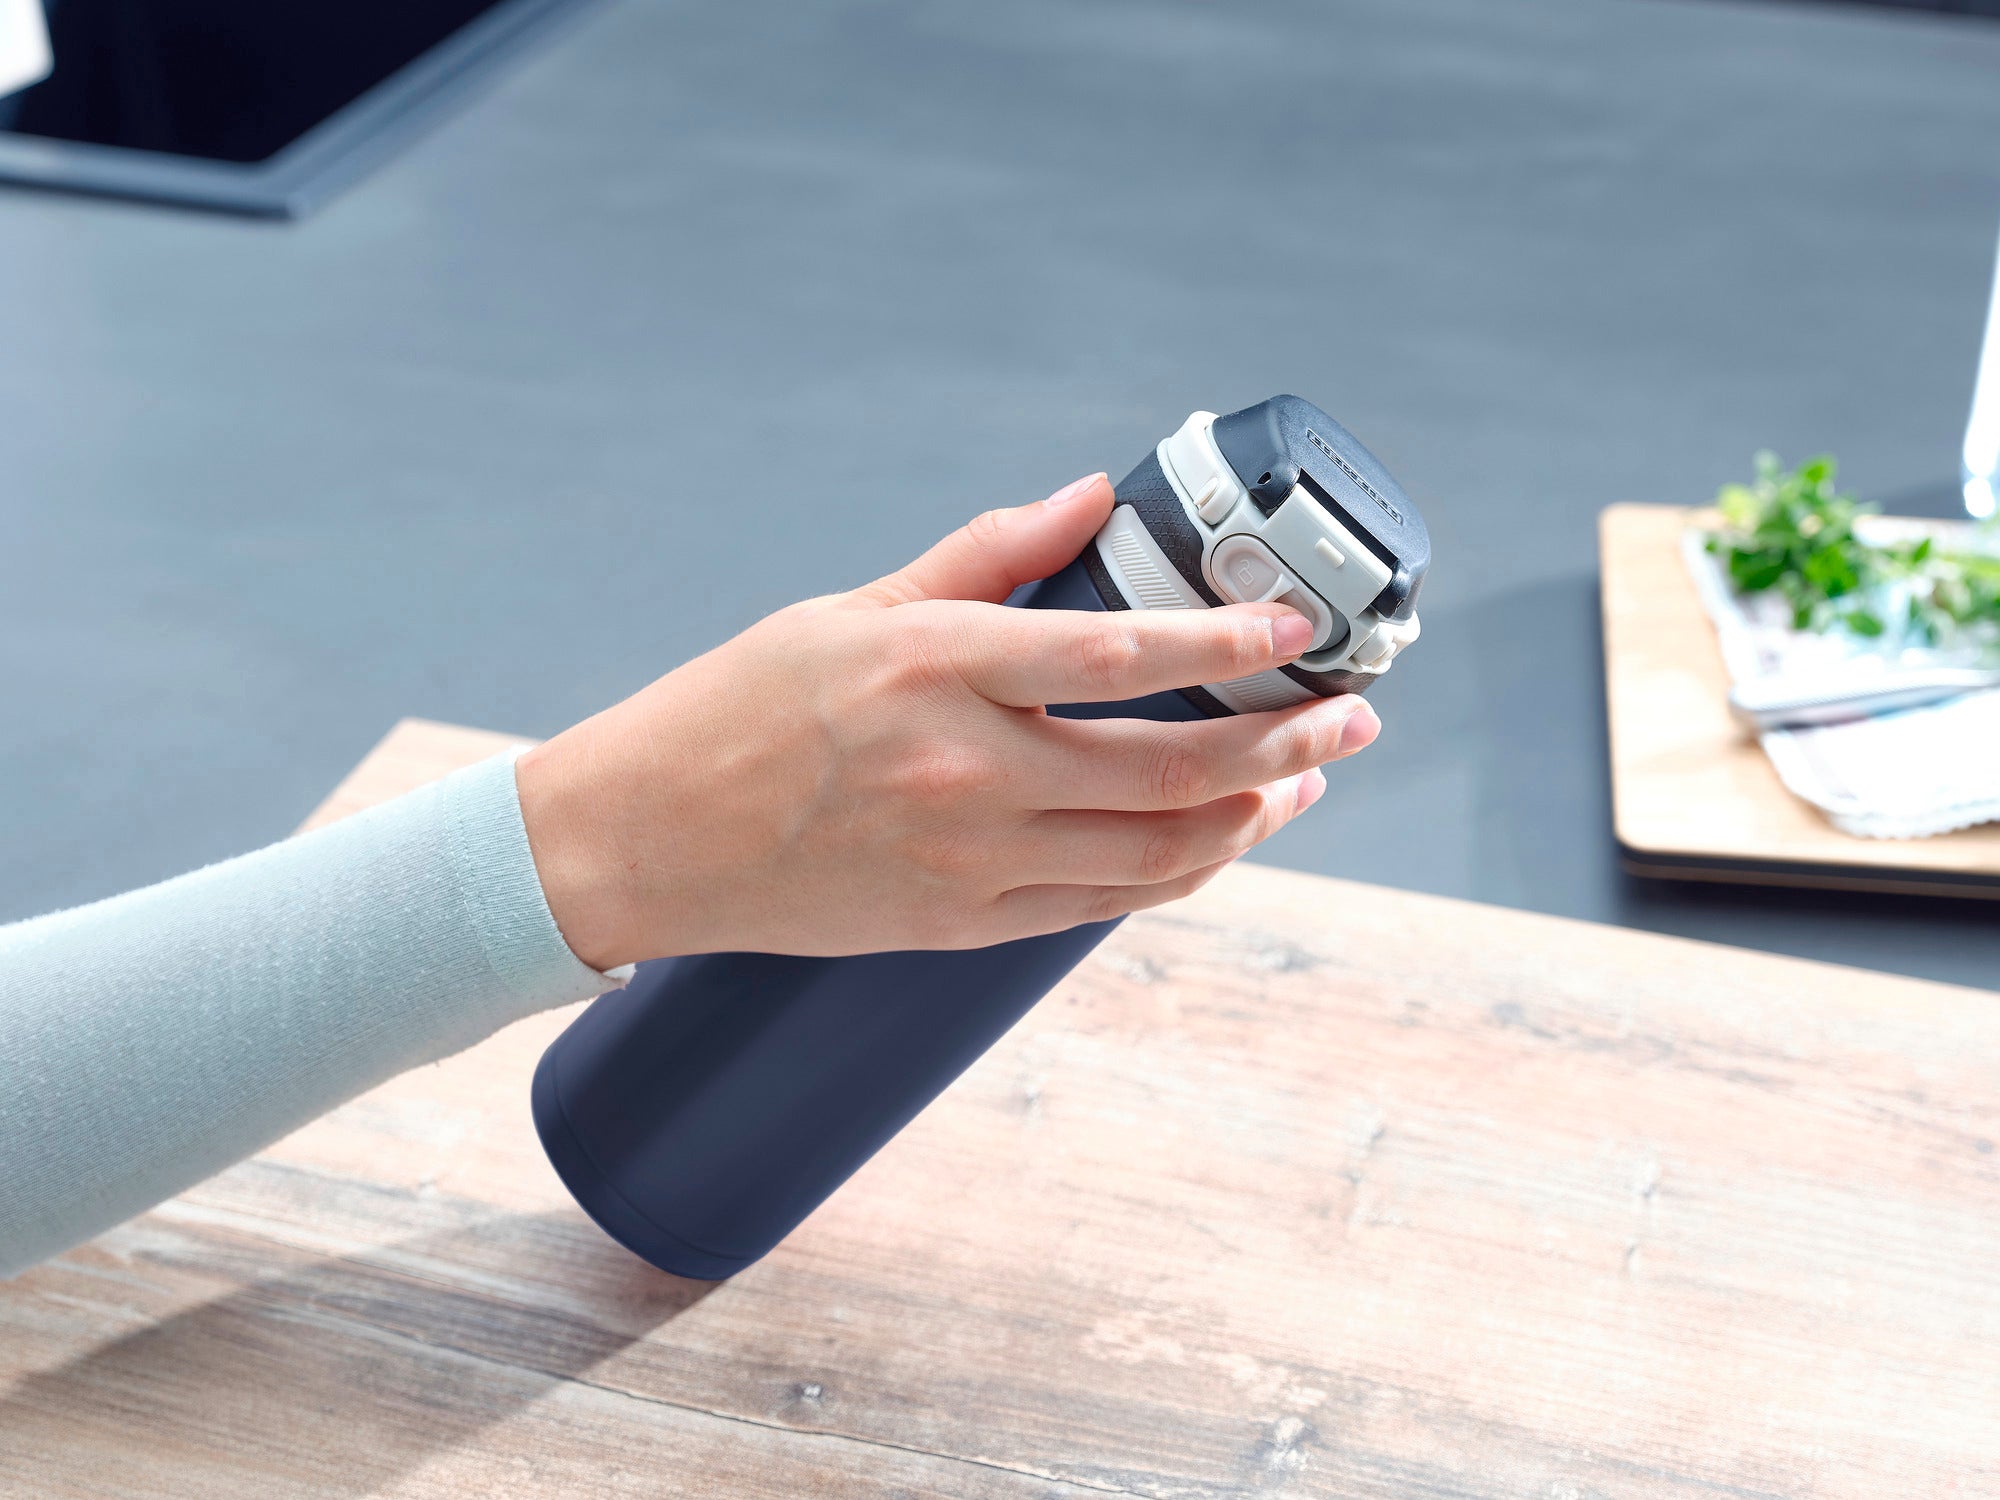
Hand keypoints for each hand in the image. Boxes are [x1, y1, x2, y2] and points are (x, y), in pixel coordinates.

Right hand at [515, 473, 1380, 969]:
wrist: (647, 841)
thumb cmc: (739, 710)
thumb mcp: (851, 607)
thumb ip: (982, 554)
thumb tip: (1087, 495)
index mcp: (935, 670)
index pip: (1118, 656)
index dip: (1227, 642)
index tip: (1298, 627)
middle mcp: (964, 773)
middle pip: (1169, 769)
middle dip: (1285, 742)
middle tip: (1352, 715)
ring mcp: (968, 862)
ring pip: (1156, 853)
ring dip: (1252, 815)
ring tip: (1306, 775)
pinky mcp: (963, 924)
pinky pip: (1104, 903)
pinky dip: (1179, 871)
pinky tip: (1220, 836)